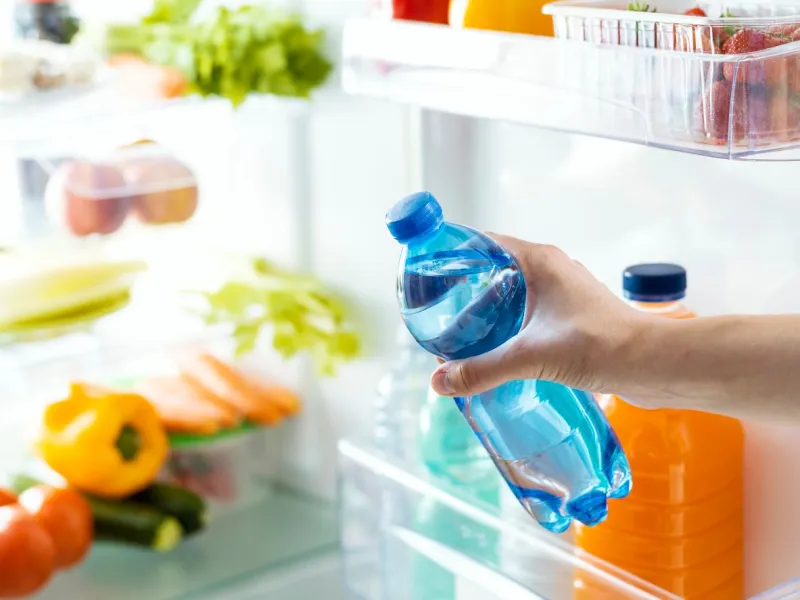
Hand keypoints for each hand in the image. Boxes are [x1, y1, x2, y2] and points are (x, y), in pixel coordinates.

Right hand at [430, 235, 650, 399]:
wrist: (652, 364)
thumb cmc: (601, 345)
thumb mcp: (531, 356)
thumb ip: (482, 369)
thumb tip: (440, 382)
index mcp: (539, 261)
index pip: (484, 244)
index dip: (455, 256)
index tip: (430, 275)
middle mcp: (551, 270)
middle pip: (495, 271)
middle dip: (467, 293)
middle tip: (440, 315)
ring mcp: (564, 293)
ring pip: (514, 295)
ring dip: (490, 314)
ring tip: (464, 338)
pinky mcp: (573, 316)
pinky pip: (531, 314)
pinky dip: (511, 328)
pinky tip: (500, 353)